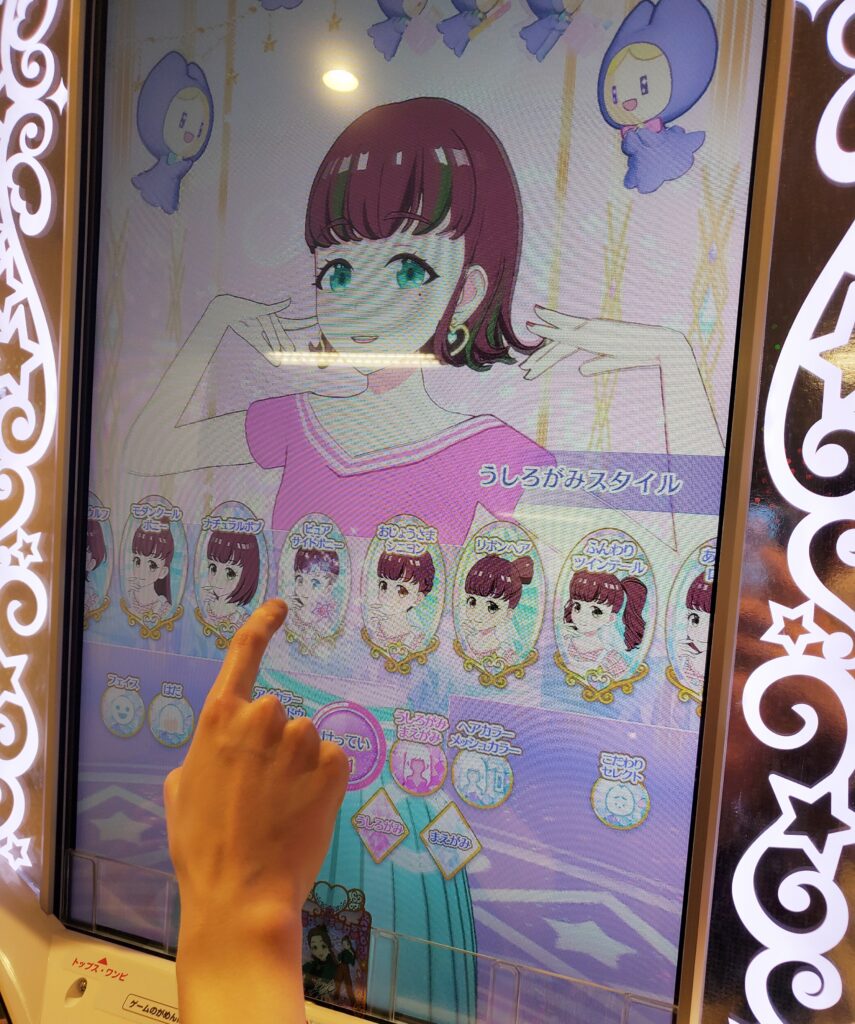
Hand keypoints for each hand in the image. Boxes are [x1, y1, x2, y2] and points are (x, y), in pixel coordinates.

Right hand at [165, 599, 348, 934]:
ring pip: (306, 743)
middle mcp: (262, 718)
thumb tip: (213, 754)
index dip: (262, 626)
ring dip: (298, 768)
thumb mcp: (179, 795)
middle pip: (278, 717)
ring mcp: (301, 740)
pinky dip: (323, 784)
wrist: (240, 895)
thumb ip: (200, 757)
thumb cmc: (201, 849)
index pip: (243, 655)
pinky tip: (302, 814)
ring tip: (278, 812)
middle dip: (272, 747)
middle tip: (258, 795)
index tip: (279, 606)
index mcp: (219, 719)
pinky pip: (332, 764)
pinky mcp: (334, 765)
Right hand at [211, 294, 317, 365]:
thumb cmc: (242, 324)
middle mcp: (272, 316)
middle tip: (291, 352)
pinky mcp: (256, 308)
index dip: (305, 322)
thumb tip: (278, 365)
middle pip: (282, 328)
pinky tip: (288, 302)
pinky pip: (269, 308)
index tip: (317, 320)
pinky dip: (279, 305)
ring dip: (273, 338)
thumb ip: (267, 352)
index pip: (292, 324)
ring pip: (273, 326)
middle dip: (283, 341)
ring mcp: (264, 312)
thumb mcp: (255, 341)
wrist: (227, 310)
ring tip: (275, 350)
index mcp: (274, 322)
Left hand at [520, 305, 687, 378]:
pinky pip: (565, 335)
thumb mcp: (613, 361)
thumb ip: (596, 364)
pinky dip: (548, 332)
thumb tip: (581, 371)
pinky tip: (534, 328)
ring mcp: (589, 329)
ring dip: (540, 353)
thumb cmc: (641, 353)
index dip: (549, 357)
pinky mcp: (592, 334)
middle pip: (557, 344)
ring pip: (557, 341)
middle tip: (524, 371)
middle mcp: (588, 329)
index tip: (535, 368)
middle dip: (540, 358)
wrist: (658, 345)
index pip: (565, 346)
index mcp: (593, 335)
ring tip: (522, 364)